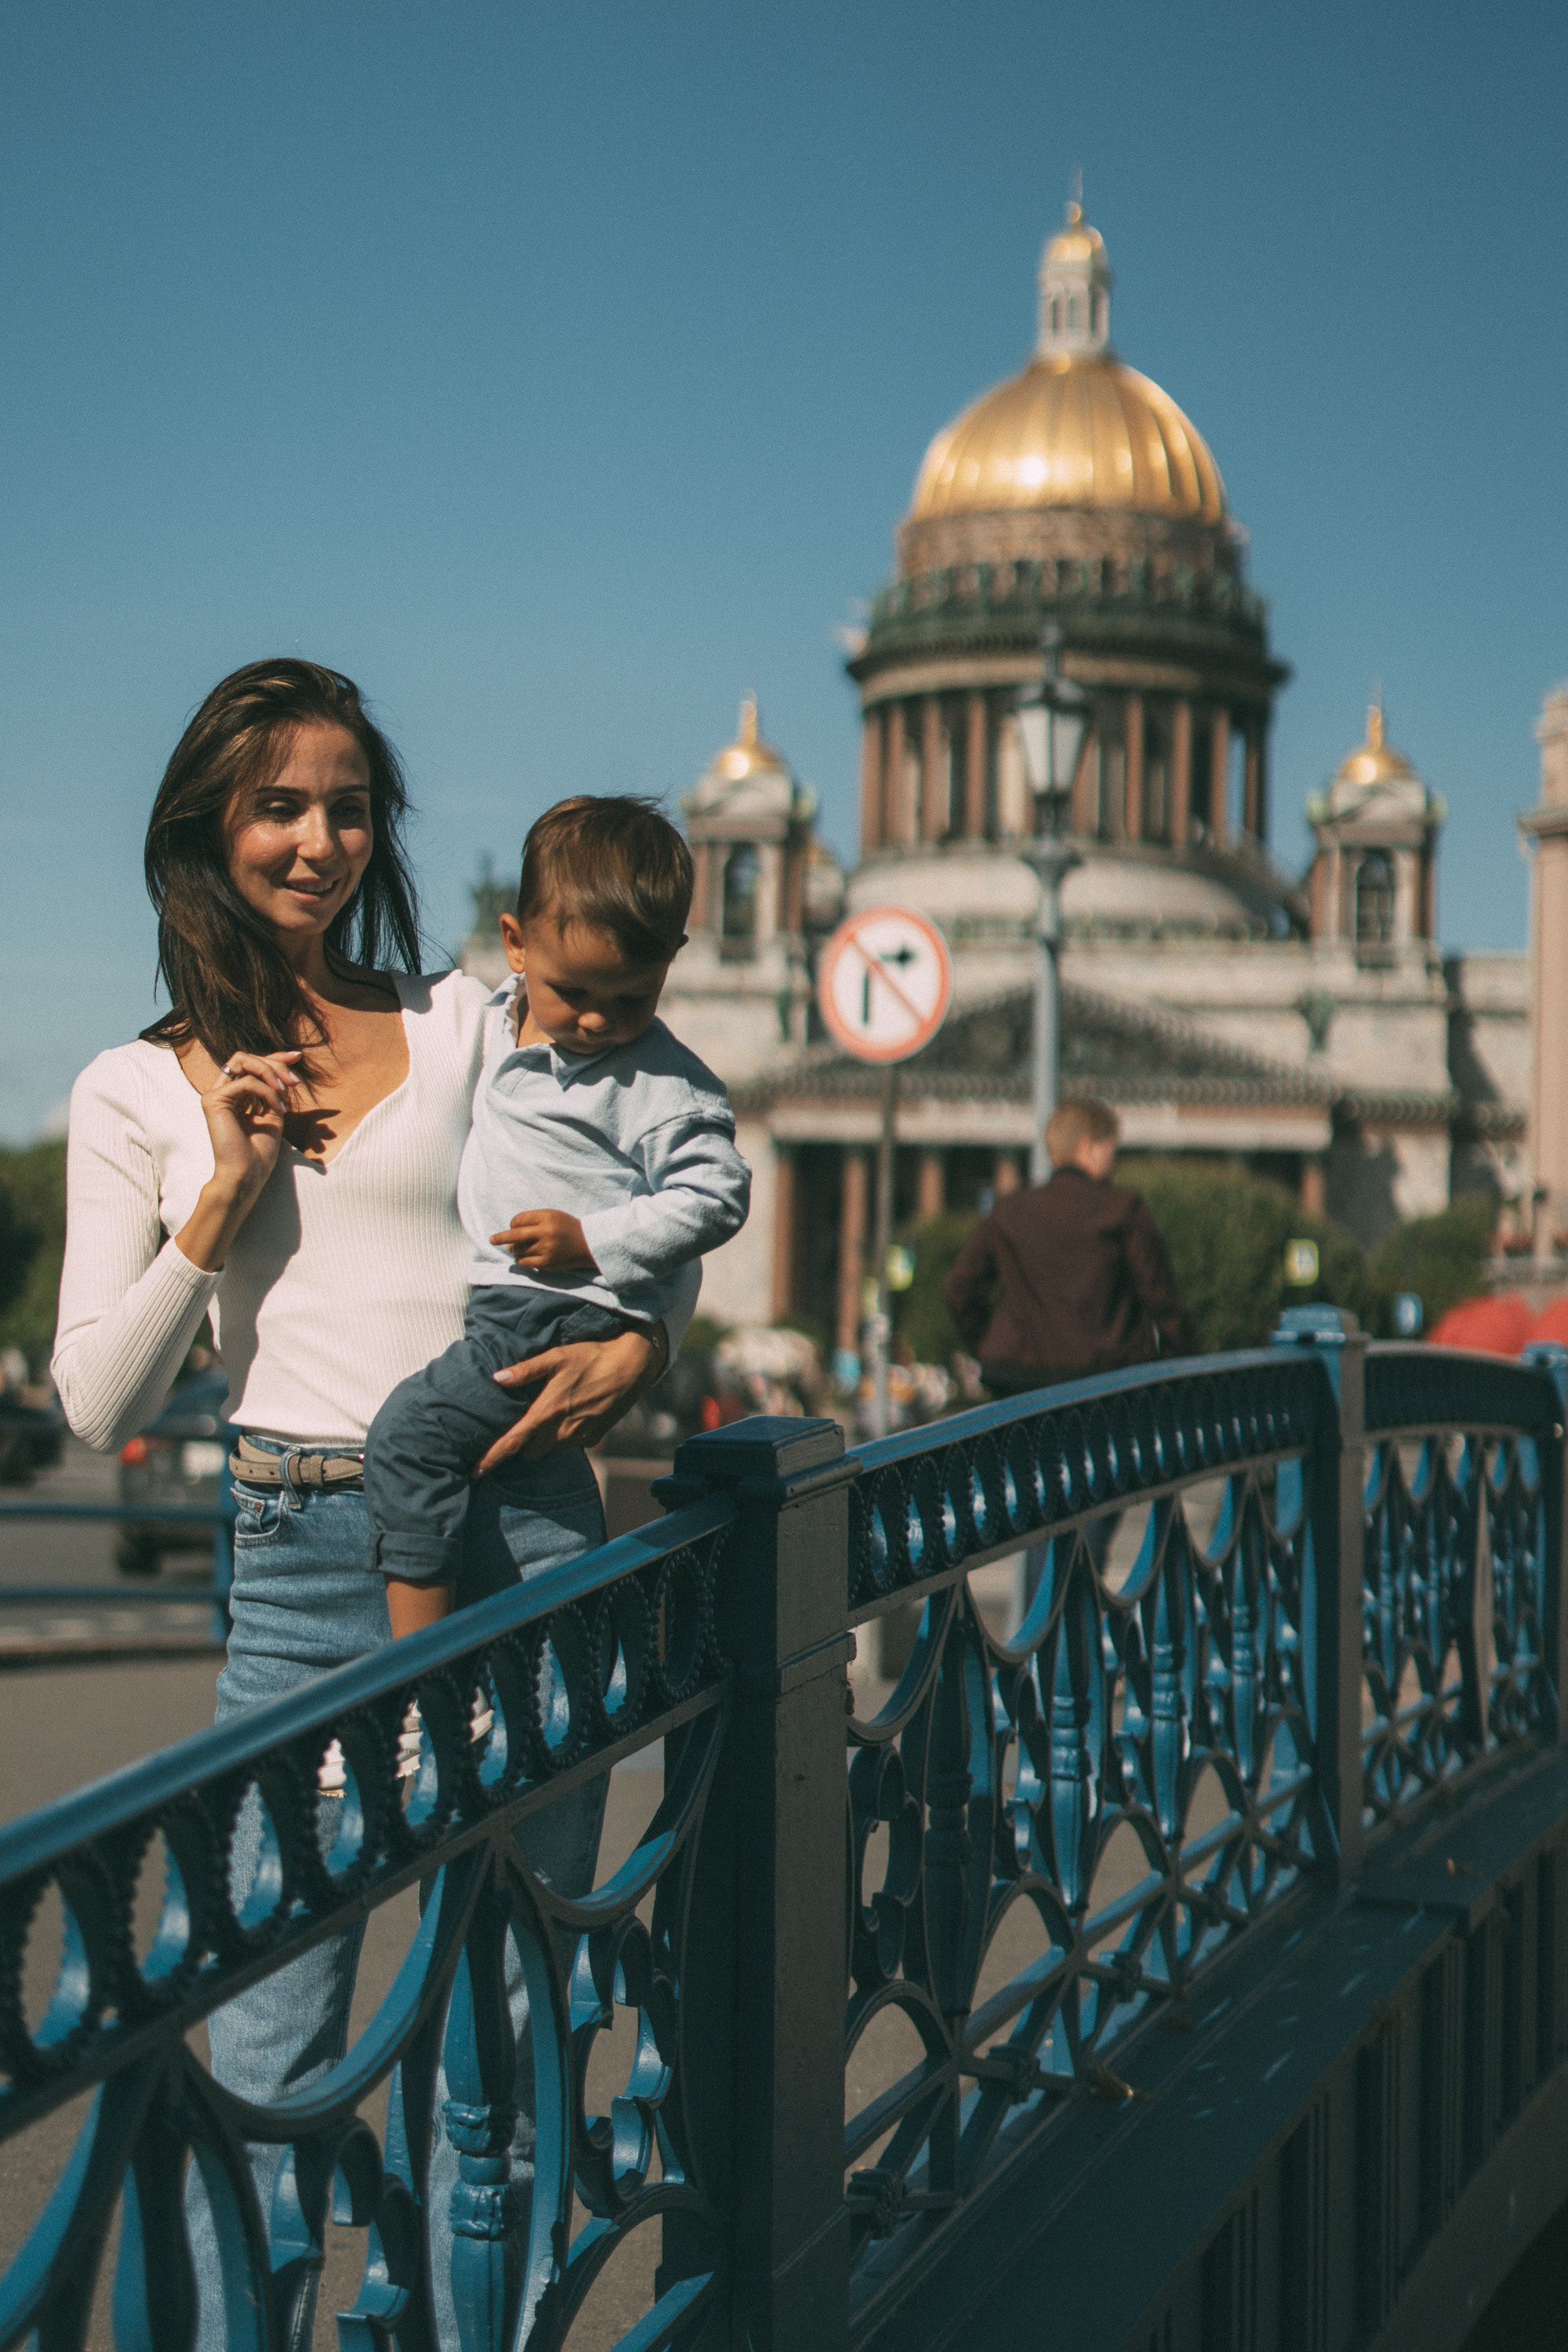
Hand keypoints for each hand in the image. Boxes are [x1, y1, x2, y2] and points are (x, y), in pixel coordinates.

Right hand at [201, 1051, 301, 1204]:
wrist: (247, 1175)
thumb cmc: (259, 1152)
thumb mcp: (274, 1113)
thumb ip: (276, 1091)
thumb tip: (287, 1070)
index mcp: (236, 1096)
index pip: (252, 1066)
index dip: (275, 1057)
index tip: (298, 1056)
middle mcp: (223, 1093)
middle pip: (247, 1059)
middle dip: (275, 1064)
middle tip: (295, 1081)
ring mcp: (215, 1095)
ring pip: (243, 1061)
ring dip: (271, 1072)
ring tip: (287, 1091)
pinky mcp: (213, 1101)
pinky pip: (246, 1082)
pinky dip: (267, 1092)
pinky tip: (277, 1109)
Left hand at [476, 1324, 664, 1470]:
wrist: (631, 1367)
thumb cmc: (591, 1358)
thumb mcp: (556, 1357)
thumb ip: (526, 1370)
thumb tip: (497, 1377)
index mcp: (546, 1413)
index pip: (512, 1443)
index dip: (491, 1458)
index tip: (475, 1471)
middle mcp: (560, 1432)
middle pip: (530, 1451)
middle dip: (524, 1443)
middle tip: (525, 1423)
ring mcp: (578, 1438)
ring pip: (550, 1448)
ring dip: (546, 1438)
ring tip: (553, 1412)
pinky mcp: (593, 1439)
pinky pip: (570, 1443)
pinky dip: (566, 1434)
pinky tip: (574, 1412)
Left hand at [490, 1208, 596, 1270]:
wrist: (589, 1244)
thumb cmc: (567, 1228)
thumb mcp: (552, 1217)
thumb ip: (531, 1222)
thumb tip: (508, 1241)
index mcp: (547, 1216)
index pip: (518, 1220)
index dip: (513, 1224)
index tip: (515, 1228)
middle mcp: (546, 1232)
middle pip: (515, 1235)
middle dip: (499, 1237)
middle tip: (491, 1240)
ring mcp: (547, 1248)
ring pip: (519, 1250)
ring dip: (515, 1250)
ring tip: (517, 1250)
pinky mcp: (548, 1263)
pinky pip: (525, 1262)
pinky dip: (521, 1260)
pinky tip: (522, 1258)